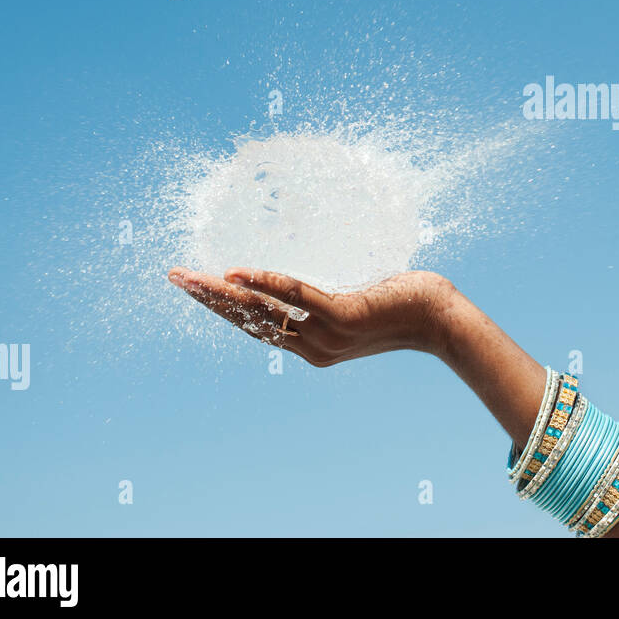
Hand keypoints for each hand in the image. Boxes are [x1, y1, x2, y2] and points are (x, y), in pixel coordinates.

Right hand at [166, 266, 455, 365]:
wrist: (444, 320)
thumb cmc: (406, 301)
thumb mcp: (358, 300)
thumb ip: (331, 294)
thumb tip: (310, 271)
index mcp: (313, 345)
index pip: (257, 328)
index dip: (223, 309)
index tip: (195, 288)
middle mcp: (314, 347)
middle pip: (249, 322)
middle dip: (208, 299)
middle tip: (174, 277)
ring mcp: (328, 336)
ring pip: (264, 311)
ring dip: (223, 292)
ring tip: (192, 277)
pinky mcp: (345, 319)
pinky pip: (298, 297)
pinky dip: (267, 282)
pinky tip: (238, 271)